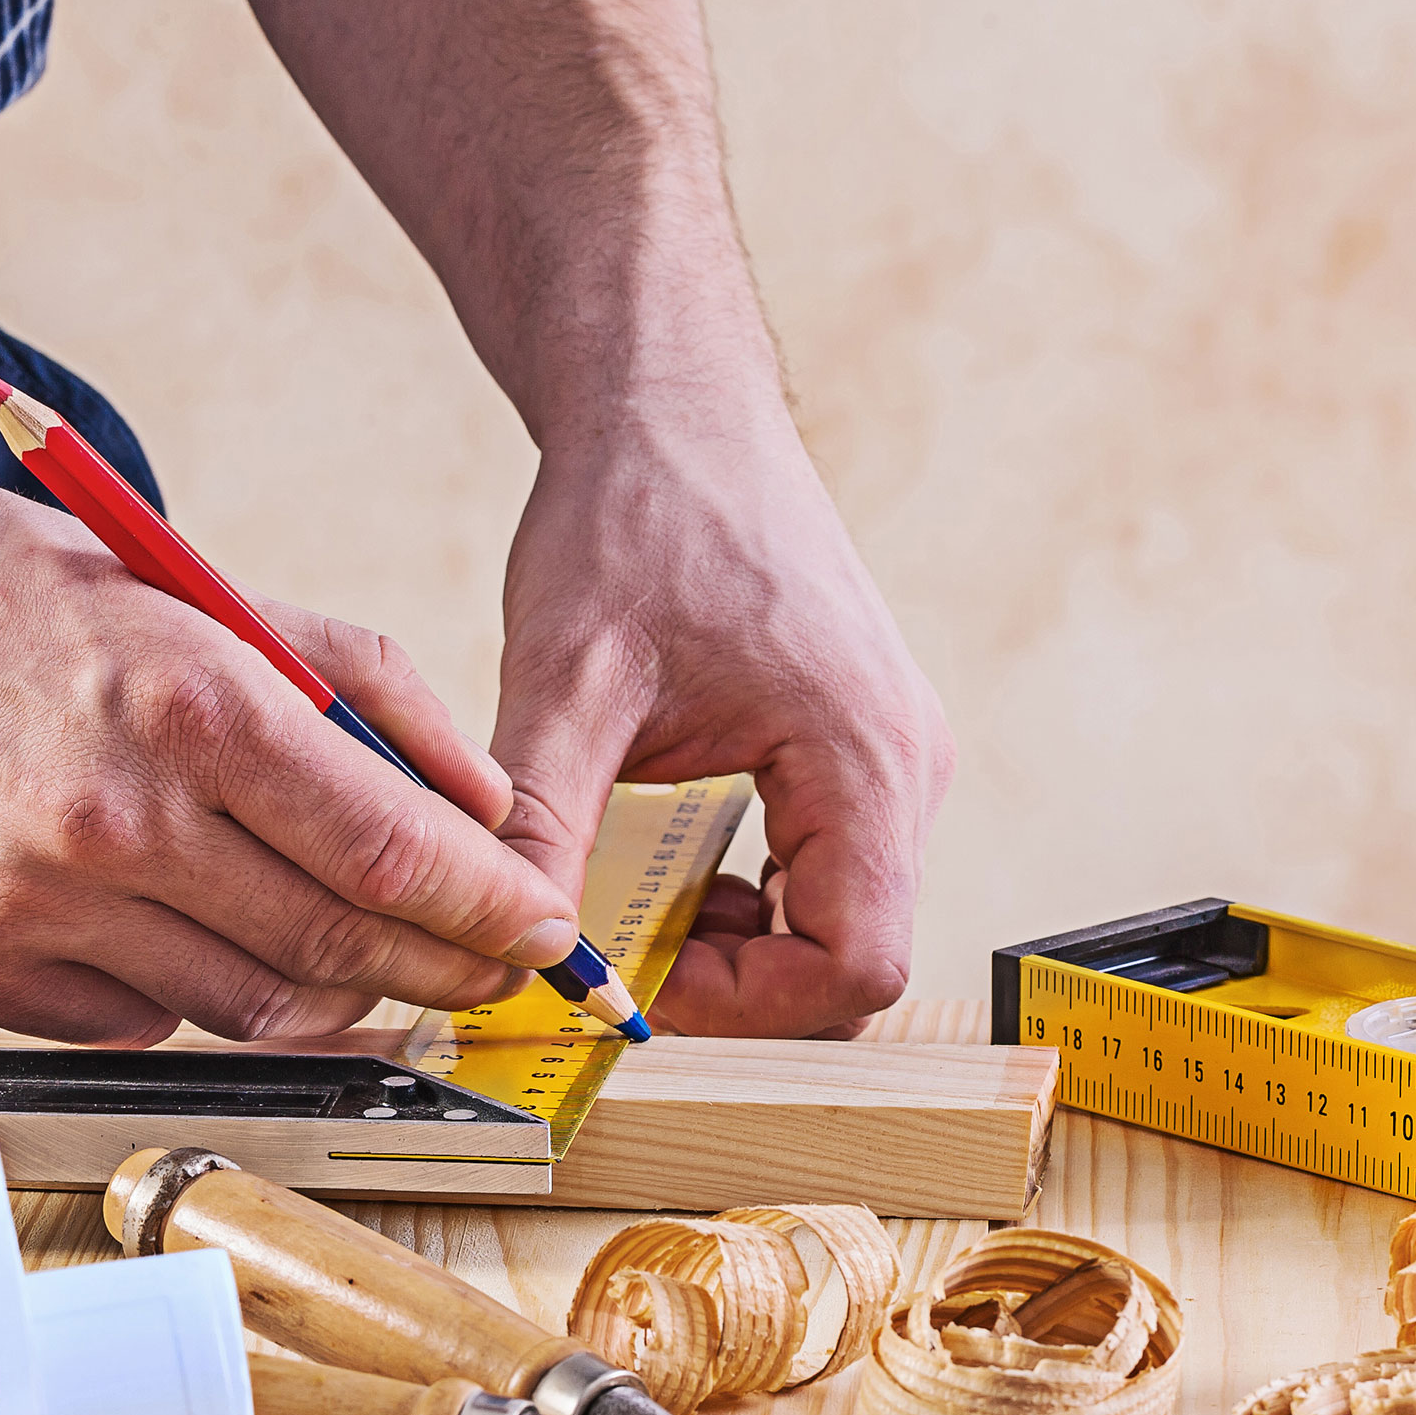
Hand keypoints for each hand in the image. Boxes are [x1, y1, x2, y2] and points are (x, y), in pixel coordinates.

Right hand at [0, 465, 582, 1044]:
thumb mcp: (195, 586)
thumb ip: (358, 681)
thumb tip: (479, 796)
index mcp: (192, 705)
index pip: (393, 850)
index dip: (492, 907)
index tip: (542, 931)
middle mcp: (118, 821)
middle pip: (341, 945)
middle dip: (447, 970)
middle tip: (492, 973)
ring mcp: (37, 908)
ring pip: (251, 1007)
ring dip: (340, 997)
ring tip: (381, 971)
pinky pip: (140, 1024)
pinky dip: (202, 997)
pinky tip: (214, 948)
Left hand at [490, 405, 954, 1037]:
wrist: (671, 406)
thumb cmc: (637, 511)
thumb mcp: (568, 682)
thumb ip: (541, 829)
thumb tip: (512, 951)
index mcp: (865, 757)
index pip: (859, 965)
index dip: (746, 1008)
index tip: (636, 984)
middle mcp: (904, 765)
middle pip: (854, 955)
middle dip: (733, 982)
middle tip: (618, 956)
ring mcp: (888, 755)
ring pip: (838, 918)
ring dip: (737, 944)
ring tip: (631, 906)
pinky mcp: (853, 745)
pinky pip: (825, 868)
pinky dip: (746, 897)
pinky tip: (665, 868)